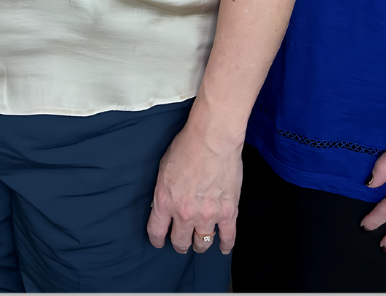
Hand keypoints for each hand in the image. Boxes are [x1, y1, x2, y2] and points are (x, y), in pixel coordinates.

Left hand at [146, 117, 240, 254]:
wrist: (212, 139)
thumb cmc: (187, 147)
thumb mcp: (163, 169)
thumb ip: (163, 191)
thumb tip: (164, 205)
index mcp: (165, 201)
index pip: (157, 231)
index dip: (157, 240)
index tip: (159, 242)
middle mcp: (185, 213)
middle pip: (180, 242)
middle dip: (180, 245)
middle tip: (181, 243)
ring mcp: (207, 215)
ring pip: (202, 243)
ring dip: (200, 245)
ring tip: (200, 243)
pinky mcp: (228, 212)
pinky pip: (228, 237)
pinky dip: (226, 245)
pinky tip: (223, 247)